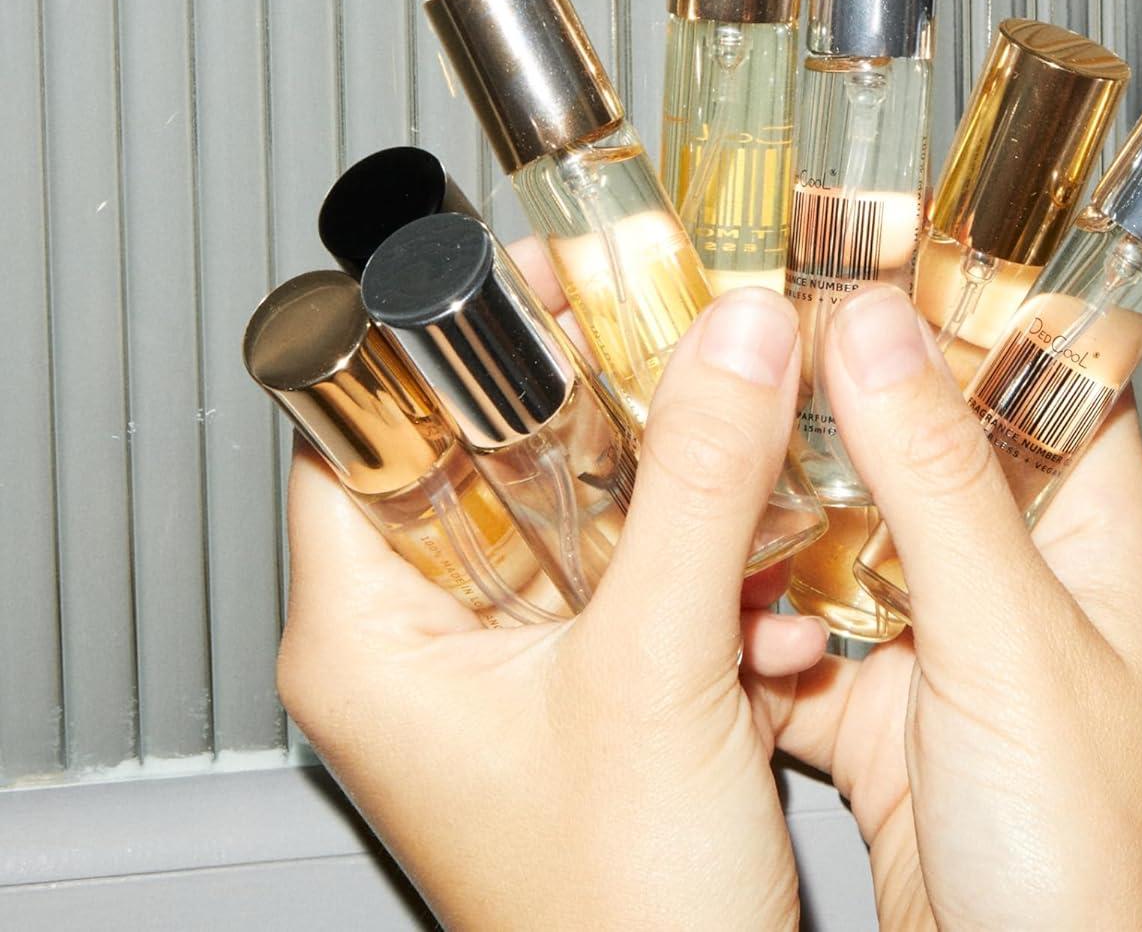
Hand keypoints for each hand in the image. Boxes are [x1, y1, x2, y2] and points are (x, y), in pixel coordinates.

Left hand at [277, 263, 827, 931]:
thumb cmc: (615, 924)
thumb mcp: (656, 674)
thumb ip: (697, 487)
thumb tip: (734, 337)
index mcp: (370, 632)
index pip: (376, 422)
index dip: (460, 335)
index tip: (556, 274)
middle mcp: (428, 639)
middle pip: (500, 451)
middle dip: (613, 408)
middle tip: (682, 340)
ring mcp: (515, 663)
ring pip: (589, 508)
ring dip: (684, 494)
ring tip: (752, 472)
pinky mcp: (591, 684)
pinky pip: (643, 572)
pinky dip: (711, 568)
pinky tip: (771, 605)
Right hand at [762, 285, 1141, 930]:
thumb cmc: (1092, 870)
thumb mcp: (1013, 644)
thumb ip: (942, 484)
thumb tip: (879, 331)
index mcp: (1085, 523)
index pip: (1025, 357)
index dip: (943, 292)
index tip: (847, 241)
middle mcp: (1010, 563)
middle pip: (908, 430)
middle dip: (822, 396)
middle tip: (738, 342)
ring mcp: (936, 627)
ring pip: (838, 520)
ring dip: (773, 503)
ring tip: (703, 454)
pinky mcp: (874, 695)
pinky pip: (790, 617)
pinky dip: (746, 610)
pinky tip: (709, 597)